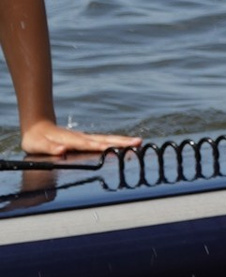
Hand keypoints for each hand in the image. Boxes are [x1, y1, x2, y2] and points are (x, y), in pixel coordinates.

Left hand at [16, 115, 138, 157]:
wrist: (37, 126)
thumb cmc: (36, 139)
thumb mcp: (37, 145)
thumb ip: (50, 147)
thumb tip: (63, 150)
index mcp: (70, 140)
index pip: (88, 144)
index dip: (101, 147)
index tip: (115, 149)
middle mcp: (81, 138)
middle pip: (103, 140)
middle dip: (121, 142)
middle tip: (138, 143)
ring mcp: (84, 138)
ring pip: (106, 139)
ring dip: (122, 141)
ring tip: (138, 143)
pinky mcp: (86, 140)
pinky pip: (103, 141)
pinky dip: (115, 143)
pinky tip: (124, 145)